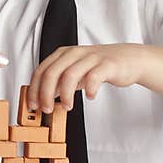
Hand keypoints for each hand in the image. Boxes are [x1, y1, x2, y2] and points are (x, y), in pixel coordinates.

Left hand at [28, 43, 145, 112]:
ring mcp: (91, 58)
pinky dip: (89, 89)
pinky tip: (90, 96)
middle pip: (52, 73)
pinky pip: (94, 76)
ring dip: (65, 94)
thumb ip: (59, 82)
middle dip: (45, 93)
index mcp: (63, 54)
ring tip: (67, 107)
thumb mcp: (75, 72)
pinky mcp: (107, 64)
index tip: (33, 105)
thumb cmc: (99, 66)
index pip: (42, 70)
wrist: (129, 59)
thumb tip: (41, 97)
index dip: (34, 89)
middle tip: (46, 109)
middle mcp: (74, 53)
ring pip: (70, 75)